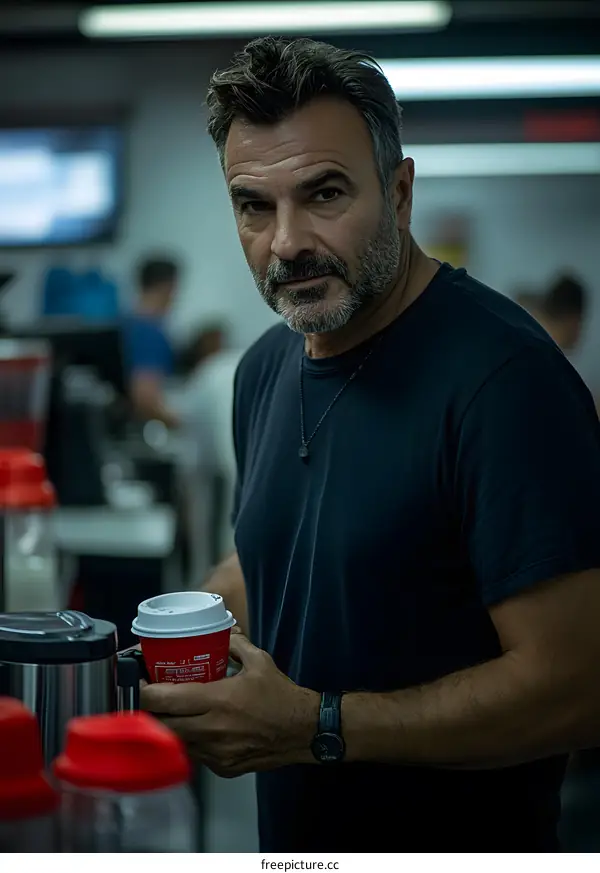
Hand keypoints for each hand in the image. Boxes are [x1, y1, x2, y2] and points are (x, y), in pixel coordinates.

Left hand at [139, 632, 319, 776]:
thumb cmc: (281, 695)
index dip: (143, 691)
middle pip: (160, 725)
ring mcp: (216, 753)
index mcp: (218, 700)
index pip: (164, 700)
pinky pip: (194, 755)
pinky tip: (195, 728)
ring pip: (175, 743)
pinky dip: (189, 742)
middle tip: (146, 697)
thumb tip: (220, 630)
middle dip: (147, 711)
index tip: (138, 681)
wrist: (303, 730)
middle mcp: (212, 730)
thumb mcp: (259, 660)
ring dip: (166, 728)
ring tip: (166, 712)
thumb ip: (234, 643)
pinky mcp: (222, 767)